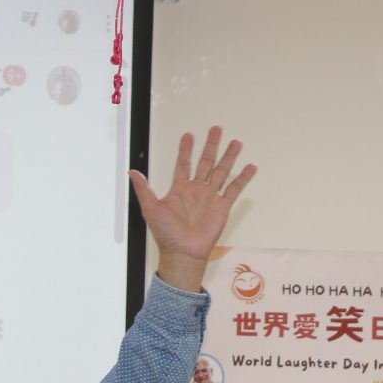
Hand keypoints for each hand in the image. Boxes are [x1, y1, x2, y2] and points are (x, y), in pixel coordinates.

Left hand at [128, 126, 255, 291]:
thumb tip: (132, 172)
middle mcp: (196, 191)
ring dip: (229, 157)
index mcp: (179, 190)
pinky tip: (250, 167)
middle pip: (206, 162)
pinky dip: (243, 178)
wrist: (182, 253)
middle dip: (211, 146)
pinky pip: (234, 189)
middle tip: (216, 129)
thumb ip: (144, 189)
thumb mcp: (150, 209)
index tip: (188, 135)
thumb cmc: (166, 235)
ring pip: (222, 171)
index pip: (183, 164)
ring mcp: (210, 198)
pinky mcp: (222, 207)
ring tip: (236, 142)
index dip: (185, 150)